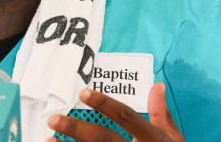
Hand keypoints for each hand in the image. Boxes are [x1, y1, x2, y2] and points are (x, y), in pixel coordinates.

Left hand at [46, 82, 184, 141]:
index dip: (104, 104)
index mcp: (152, 138)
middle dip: (77, 128)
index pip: (125, 116)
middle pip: (103, 138)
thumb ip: (161, 113)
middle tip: (53, 119)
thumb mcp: (173, 138)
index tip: (83, 93)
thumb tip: (157, 85)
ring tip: (48, 140)